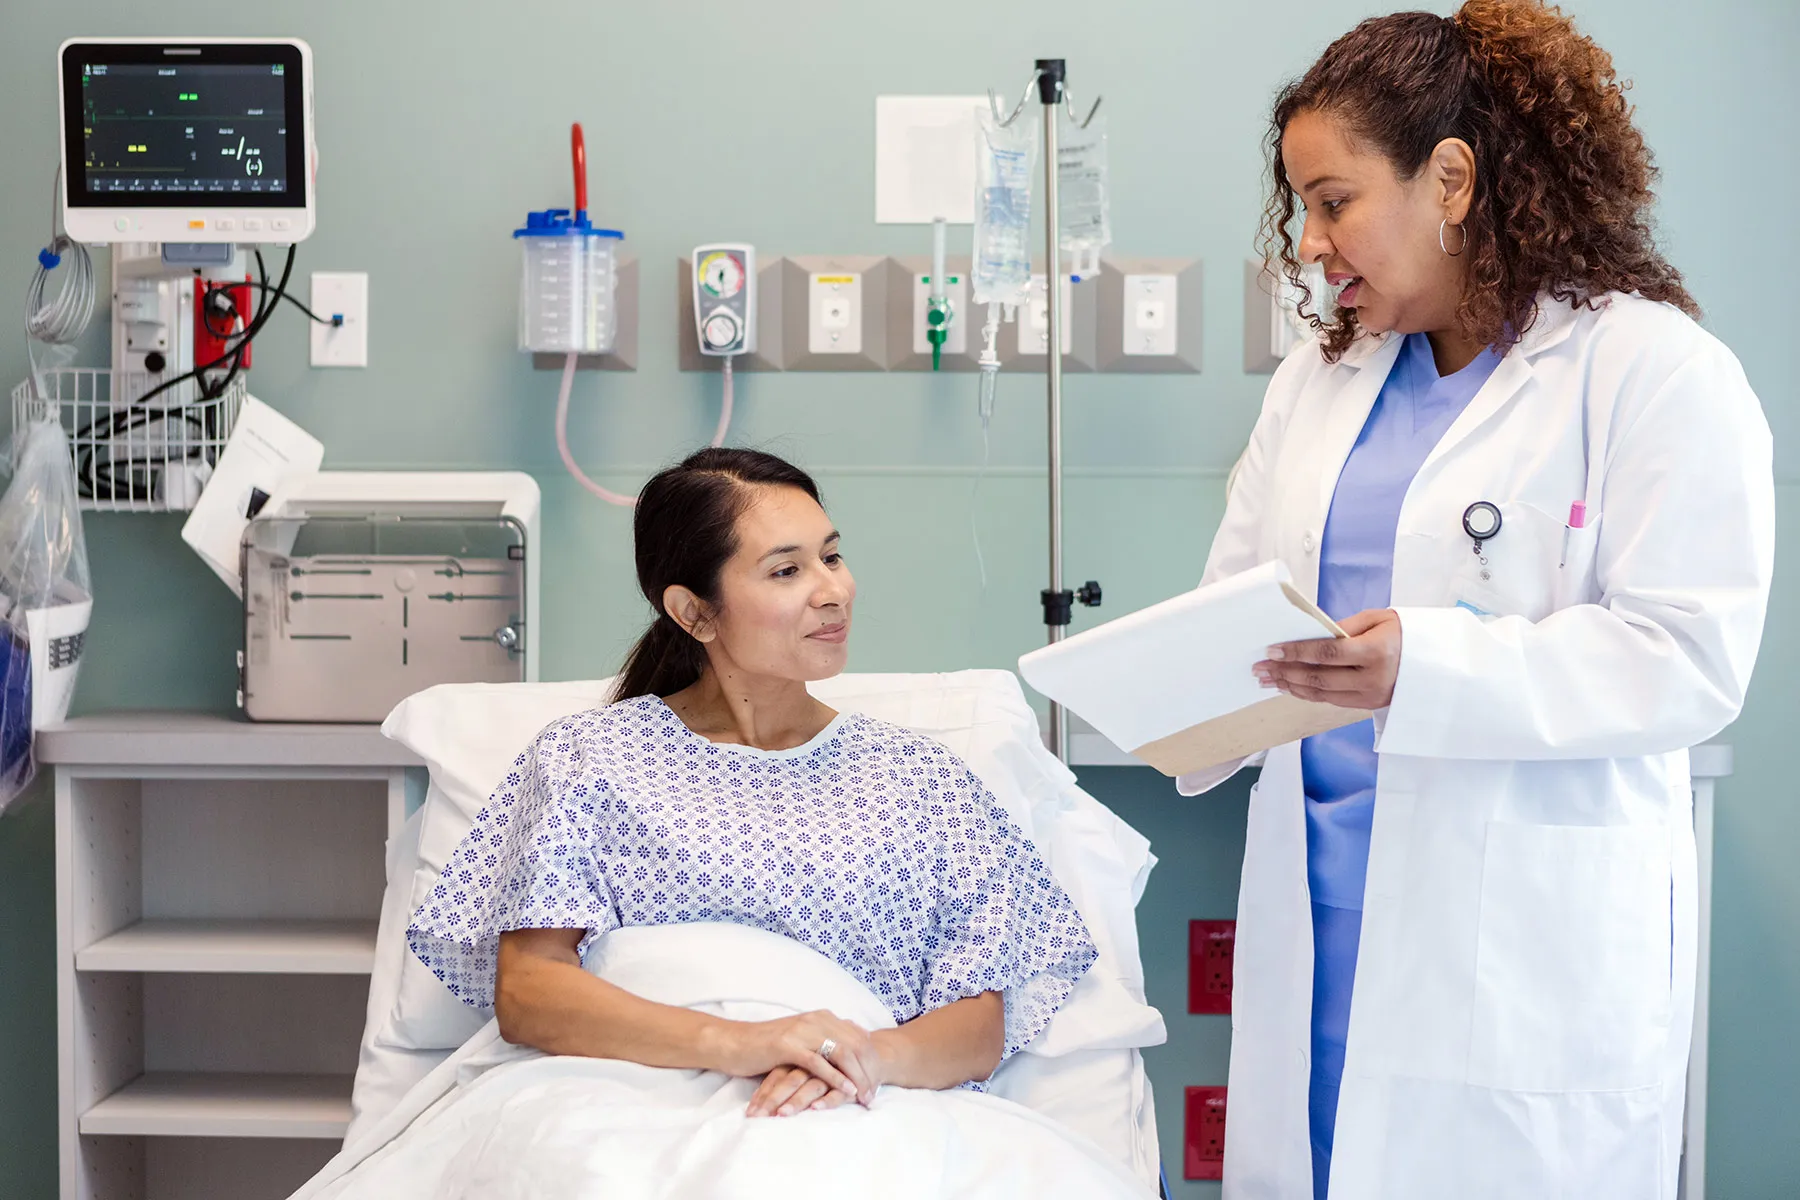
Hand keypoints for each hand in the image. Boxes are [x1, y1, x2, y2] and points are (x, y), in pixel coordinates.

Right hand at [711, 1010, 881, 1108]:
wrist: (735, 1043)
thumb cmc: (768, 1046)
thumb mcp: (802, 1040)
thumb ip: (824, 1042)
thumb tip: (849, 1053)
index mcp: (823, 1018)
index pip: (859, 1038)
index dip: (872, 1061)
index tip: (878, 1083)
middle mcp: (817, 1020)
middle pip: (856, 1045)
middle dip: (869, 1072)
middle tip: (874, 1096)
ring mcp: (803, 1031)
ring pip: (842, 1052)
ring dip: (857, 1076)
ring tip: (864, 1097)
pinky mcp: (788, 1045)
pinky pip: (819, 1062)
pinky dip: (836, 1077)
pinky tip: (846, 1090)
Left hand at [746, 1065, 857, 1117]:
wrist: (871, 1051)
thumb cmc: (834, 1062)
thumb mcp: (808, 1065)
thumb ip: (788, 1074)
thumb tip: (759, 1099)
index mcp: (802, 1055)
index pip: (778, 1074)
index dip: (764, 1093)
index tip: (750, 1112)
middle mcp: (815, 1061)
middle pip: (790, 1080)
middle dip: (773, 1099)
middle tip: (758, 1117)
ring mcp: (833, 1070)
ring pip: (812, 1085)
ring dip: (796, 1101)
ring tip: (781, 1115)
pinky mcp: (850, 1081)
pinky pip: (837, 1091)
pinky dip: (826, 1099)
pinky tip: (816, 1108)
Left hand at [1254, 608, 1401, 709]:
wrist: (1437, 662)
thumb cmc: (1405, 634)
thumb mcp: (1379, 619)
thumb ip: (1344, 626)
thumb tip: (1311, 633)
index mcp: (1376, 652)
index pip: (1327, 654)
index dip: (1296, 653)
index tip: (1272, 650)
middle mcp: (1373, 679)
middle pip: (1319, 678)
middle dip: (1285, 672)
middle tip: (1260, 667)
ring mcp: (1370, 696)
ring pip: (1321, 694)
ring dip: (1290, 686)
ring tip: (1267, 678)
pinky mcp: (1368, 705)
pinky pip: (1330, 700)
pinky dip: (1306, 693)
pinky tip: (1289, 685)